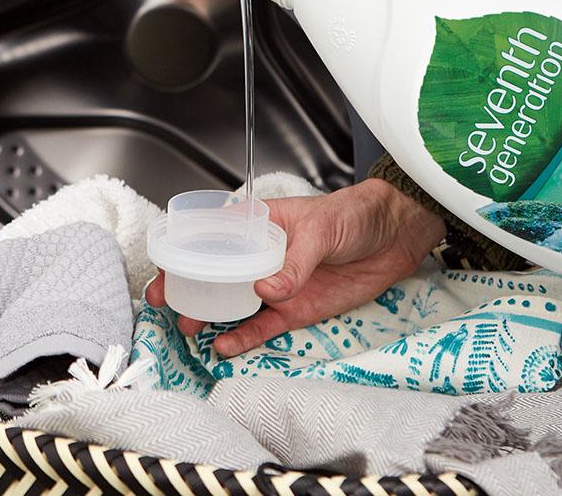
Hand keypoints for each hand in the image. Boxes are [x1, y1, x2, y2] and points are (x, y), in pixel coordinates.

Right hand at [145, 178, 445, 357]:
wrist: (396, 237)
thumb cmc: (355, 216)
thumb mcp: (322, 229)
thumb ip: (295, 261)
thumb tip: (265, 289)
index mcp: (259, 224)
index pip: (213, 235)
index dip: (185, 250)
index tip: (165, 266)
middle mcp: (260, 256)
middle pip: (215, 273)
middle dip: (187, 287)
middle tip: (165, 302)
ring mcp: (276, 284)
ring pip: (233, 303)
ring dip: (209, 316)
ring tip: (188, 329)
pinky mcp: (295, 309)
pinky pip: (263, 326)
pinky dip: (243, 338)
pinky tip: (224, 346)